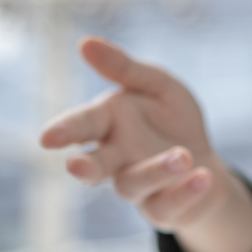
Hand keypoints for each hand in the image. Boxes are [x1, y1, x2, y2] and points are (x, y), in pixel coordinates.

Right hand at [40, 36, 251, 251]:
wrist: (204, 161)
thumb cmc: (172, 119)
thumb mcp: (157, 85)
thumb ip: (124, 68)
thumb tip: (84, 42)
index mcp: (109, 123)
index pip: (81, 125)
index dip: (64, 131)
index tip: (47, 138)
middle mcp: (115, 158)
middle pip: (94, 166)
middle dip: (84, 167)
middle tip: (75, 166)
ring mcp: (136, 187)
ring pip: (133, 184)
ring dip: (156, 170)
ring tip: (183, 156)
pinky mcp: (160, 209)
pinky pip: (166, 205)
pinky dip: (185, 192)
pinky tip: (203, 175)